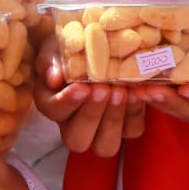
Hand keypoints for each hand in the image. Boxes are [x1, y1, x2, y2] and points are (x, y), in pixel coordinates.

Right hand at [30, 33, 146, 156]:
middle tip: (103, 89)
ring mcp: (100, 130)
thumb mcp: (56, 47)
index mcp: (52, 103)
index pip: (54, 112)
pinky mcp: (125, 127)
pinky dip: (136, 113)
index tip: (81, 87)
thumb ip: (50, 61)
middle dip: (91, 115)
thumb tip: (54, 78)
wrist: (97, 43)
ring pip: (105, 146)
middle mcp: (72, 124)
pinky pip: (132, 131)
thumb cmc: (71, 45)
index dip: (67, 103)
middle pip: (77, 139)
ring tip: (121, 91)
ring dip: (114, 120)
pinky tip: (138, 92)